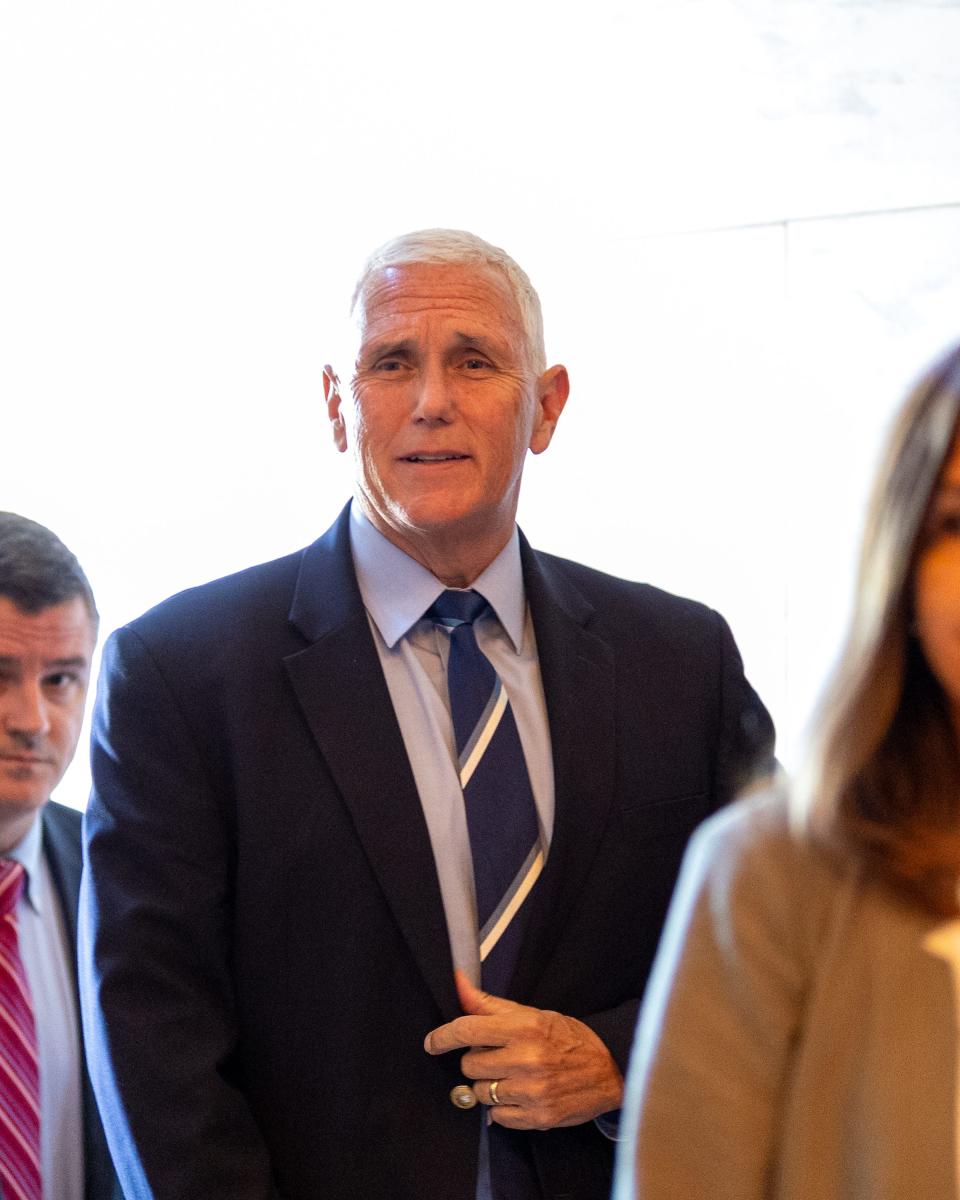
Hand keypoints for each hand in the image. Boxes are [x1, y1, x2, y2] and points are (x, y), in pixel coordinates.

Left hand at [423, 970, 622, 1129]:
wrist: (610, 1070)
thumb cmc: (567, 1038)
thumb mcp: (532, 1014)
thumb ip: (490, 1004)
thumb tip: (459, 983)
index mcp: (523, 1028)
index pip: (468, 1029)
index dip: (443, 1036)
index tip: (432, 1042)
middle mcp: (525, 1059)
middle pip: (470, 1063)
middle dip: (478, 1059)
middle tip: (499, 1055)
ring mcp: (531, 1092)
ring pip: (480, 1092)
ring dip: (489, 1084)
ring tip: (512, 1075)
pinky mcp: (537, 1118)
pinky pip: (496, 1116)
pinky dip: (502, 1107)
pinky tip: (520, 1094)